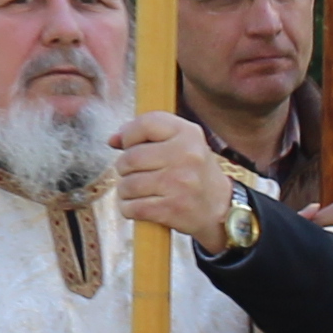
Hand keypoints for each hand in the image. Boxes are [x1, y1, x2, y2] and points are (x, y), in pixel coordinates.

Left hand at [109, 113, 242, 241]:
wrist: (220, 208)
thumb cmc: (192, 171)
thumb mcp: (180, 143)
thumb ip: (146, 134)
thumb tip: (112, 139)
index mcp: (188, 133)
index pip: (145, 124)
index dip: (129, 135)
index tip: (129, 145)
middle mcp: (186, 155)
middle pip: (129, 158)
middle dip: (124, 168)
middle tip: (135, 173)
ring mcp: (179, 183)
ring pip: (127, 185)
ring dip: (126, 191)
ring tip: (139, 191)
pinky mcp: (172, 209)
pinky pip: (131, 207)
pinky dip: (129, 208)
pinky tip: (139, 206)